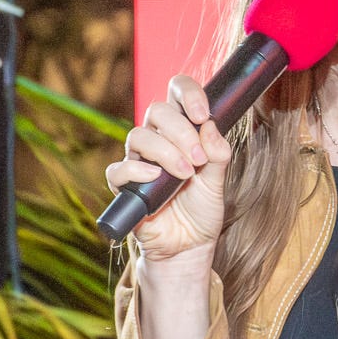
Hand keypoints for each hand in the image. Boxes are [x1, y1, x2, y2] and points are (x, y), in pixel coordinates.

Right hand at [105, 74, 231, 262]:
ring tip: (186, 174)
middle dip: (181, 131)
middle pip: (157, 110)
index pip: (177, 92)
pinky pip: (119, 170)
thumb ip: (218, 154)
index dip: (188, 93)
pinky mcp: (125, 186)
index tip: (203, 114)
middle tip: (199, 159)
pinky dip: (136, 171)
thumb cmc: (202, 210)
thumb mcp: (219, 181)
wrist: (189, 246)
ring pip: (138, 136)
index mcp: (181, 130)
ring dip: (165, 152)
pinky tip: (155, 178)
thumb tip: (211, 126)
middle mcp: (158, 140)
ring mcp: (139, 161)